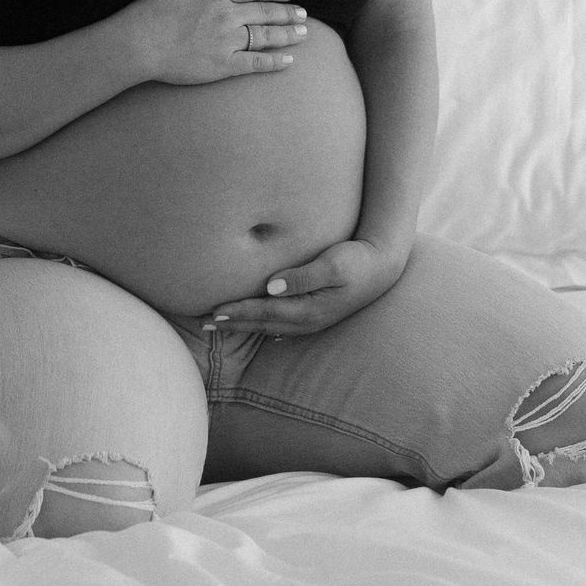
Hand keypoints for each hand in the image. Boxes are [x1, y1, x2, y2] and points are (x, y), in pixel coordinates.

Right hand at [129, 0, 308, 86]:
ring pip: (265, 36)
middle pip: (265, 12)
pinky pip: (255, 63)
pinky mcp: (223, 65)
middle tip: (304, 13)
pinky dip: (274, 61)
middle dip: (287, 12)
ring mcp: (227, 42)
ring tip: (304, 33)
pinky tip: (289, 60)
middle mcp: (227, 17)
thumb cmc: (152, 9)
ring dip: (287, 34)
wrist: (140, 43)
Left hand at [207, 235, 408, 337]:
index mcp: (308, 309)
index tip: (214, 312)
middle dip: (232, 323)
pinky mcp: (313, 313)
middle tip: (203, 323)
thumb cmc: (357, 260)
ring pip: (268, 325)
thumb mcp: (333, 264)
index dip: (238, 312)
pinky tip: (251, 326)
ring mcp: (310, 320)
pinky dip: (260, 323)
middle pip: (262, 323)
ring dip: (242, 324)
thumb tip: (272, 286)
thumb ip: (302, 276)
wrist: (382, 267)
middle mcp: (306, 320)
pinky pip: (279, 323)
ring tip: (217, 325)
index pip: (265, 312)